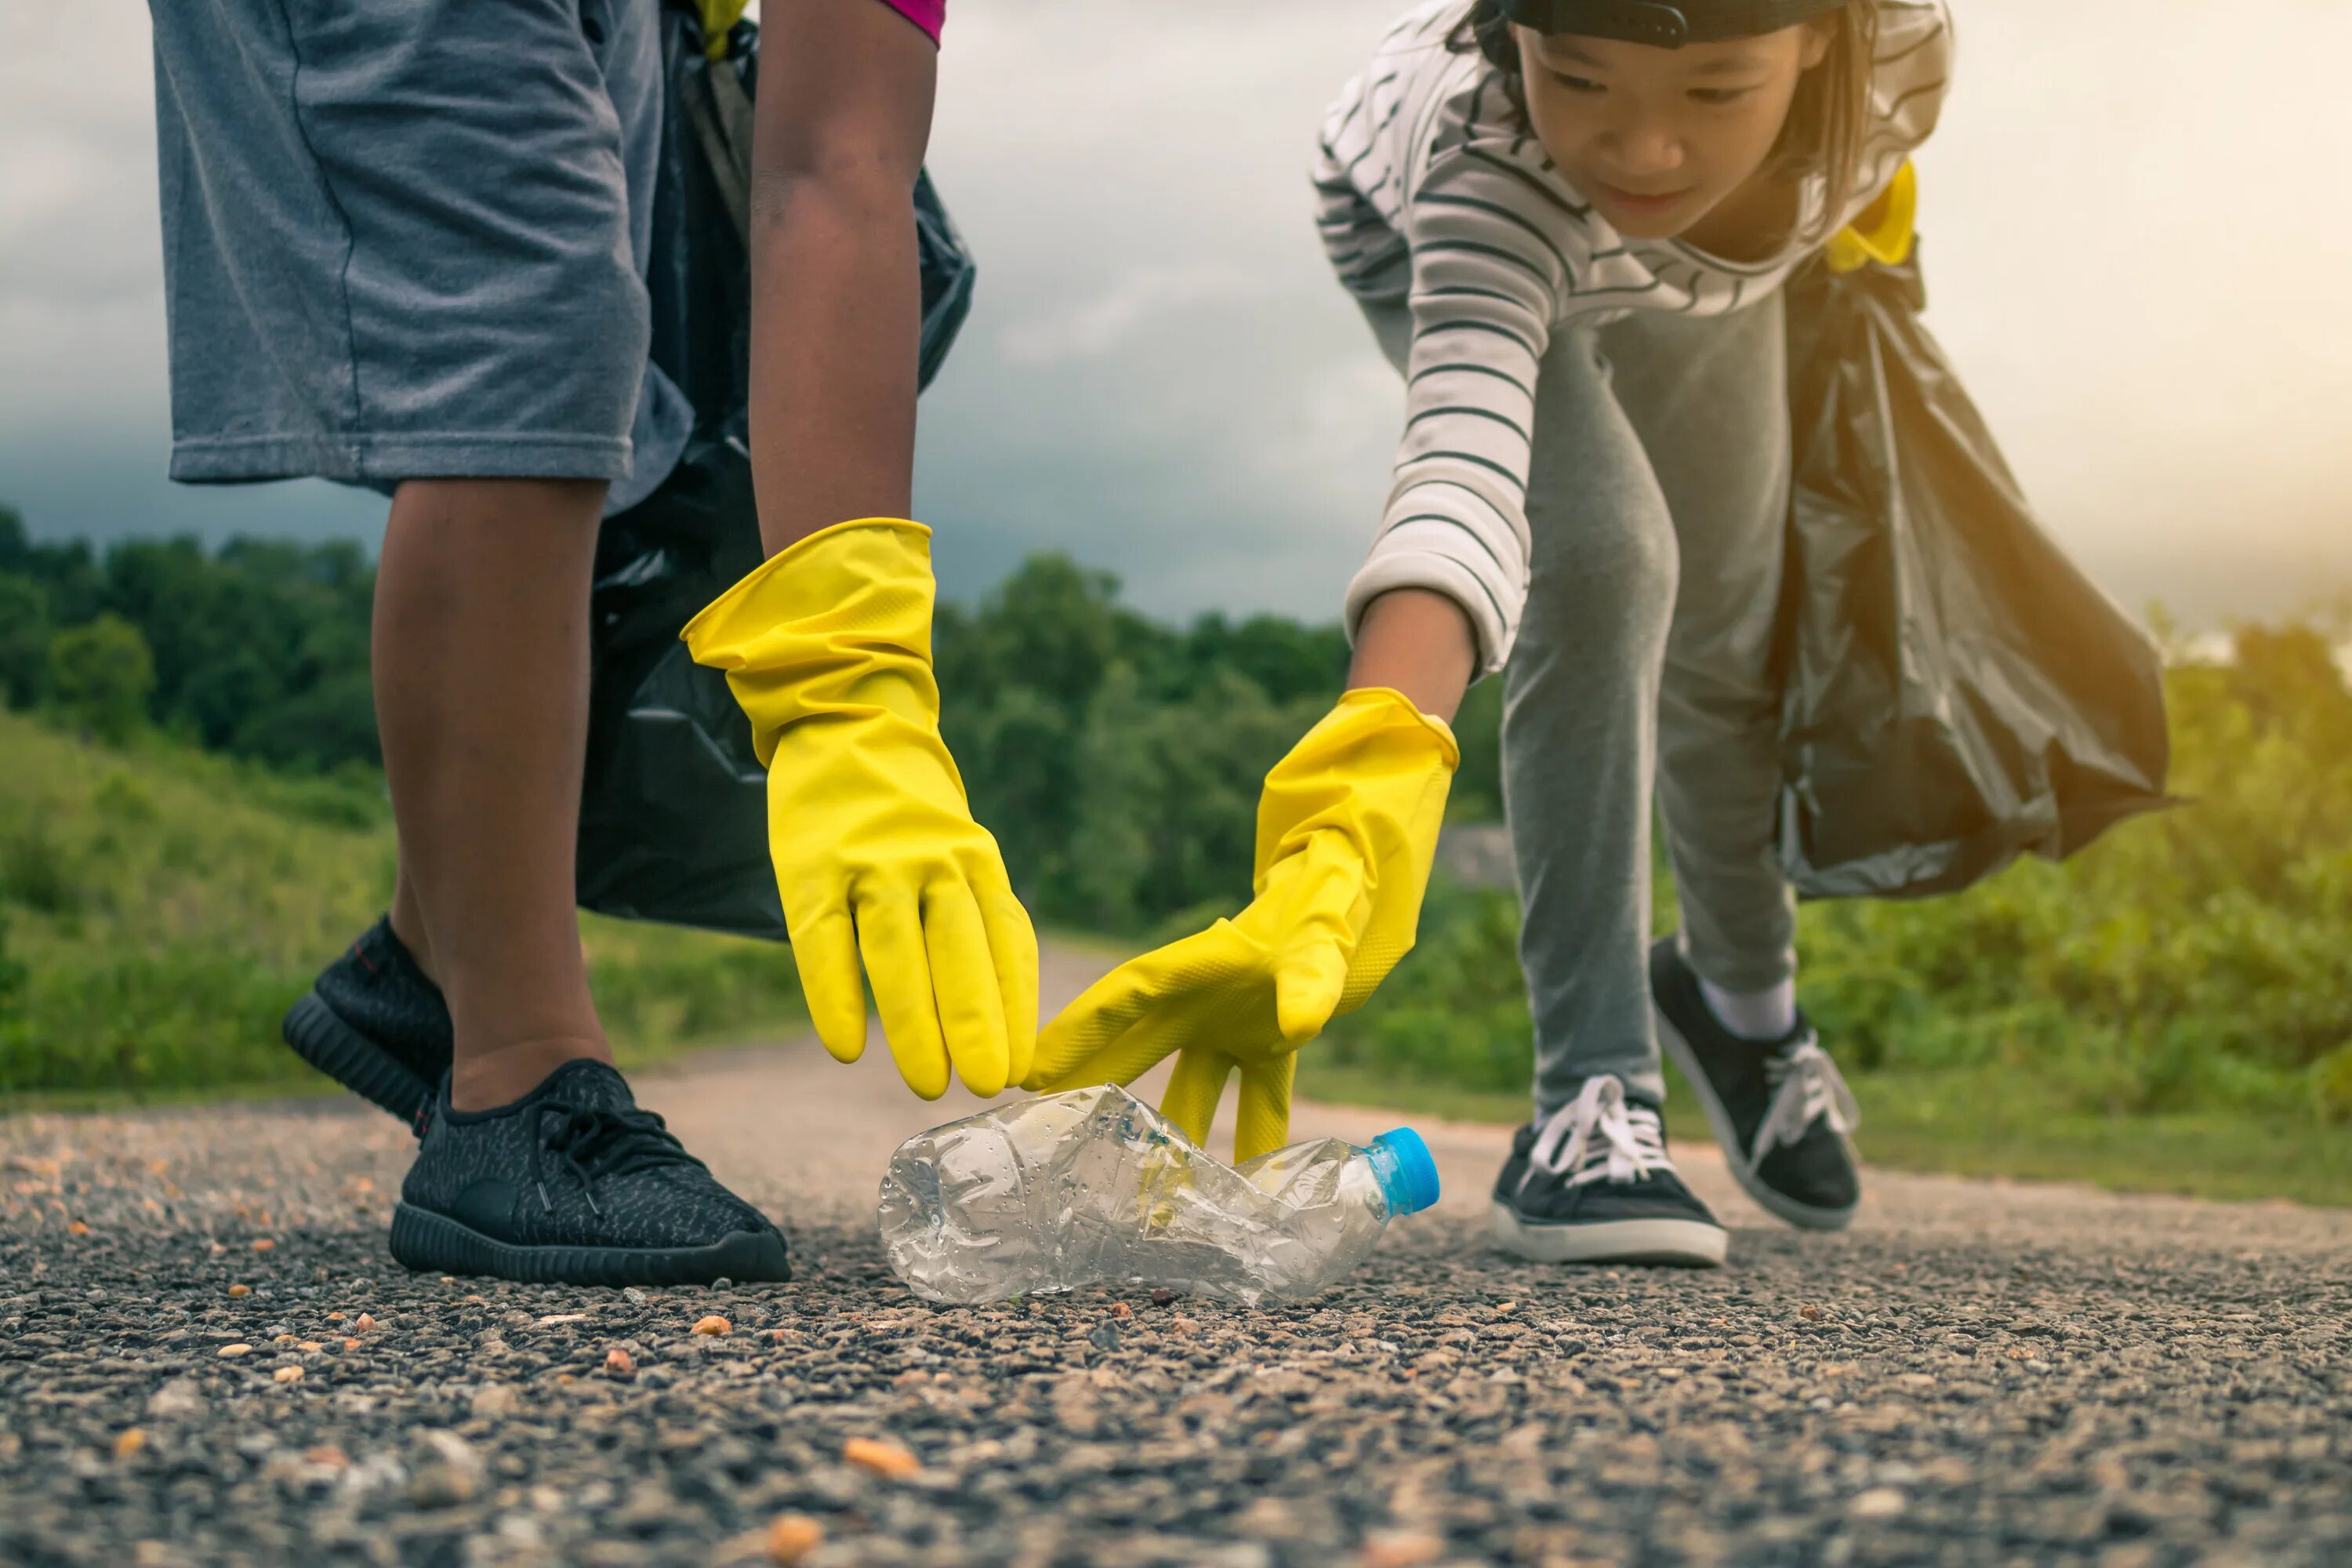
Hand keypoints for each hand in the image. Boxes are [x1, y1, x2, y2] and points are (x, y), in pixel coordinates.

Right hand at [682, 519, 1036, 1097]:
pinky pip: (825, 938)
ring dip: (914, 1021)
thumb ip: (982, 924)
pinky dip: (834, 994)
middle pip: (959, 950)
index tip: (1021, 1069)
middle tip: (986, 1086)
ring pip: (897, 949)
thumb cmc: (911, 818)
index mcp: (977, 863)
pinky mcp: (812, 866)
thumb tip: (1008, 1025)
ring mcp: (871, 861)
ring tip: (928, 1084)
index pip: (1005, 942)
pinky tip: (845, 1045)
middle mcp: (932, 861)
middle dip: (976, 1022)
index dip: (1014, 1008)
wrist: (847, 721)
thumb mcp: (963, 856)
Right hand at [1026, 687, 1456, 1160]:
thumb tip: (1301, 1026)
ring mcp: (1229, 1029)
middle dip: (1092, 1090)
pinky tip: (1244, 1192)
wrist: (1350, 898)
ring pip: (1187, 1090)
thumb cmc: (1323, 904)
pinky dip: (1251, 1143)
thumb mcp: (1317, 939)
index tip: (1035, 1071)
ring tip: (1139, 1196)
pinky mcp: (1267, 1048)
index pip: (1123, 999)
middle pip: (1133, 1050)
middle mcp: (1201, 1002)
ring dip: (1169, 1139)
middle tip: (1044, 1135)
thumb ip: (1309, 980)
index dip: (1078, 1034)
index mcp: (1194, 966)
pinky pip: (1254, 1102)